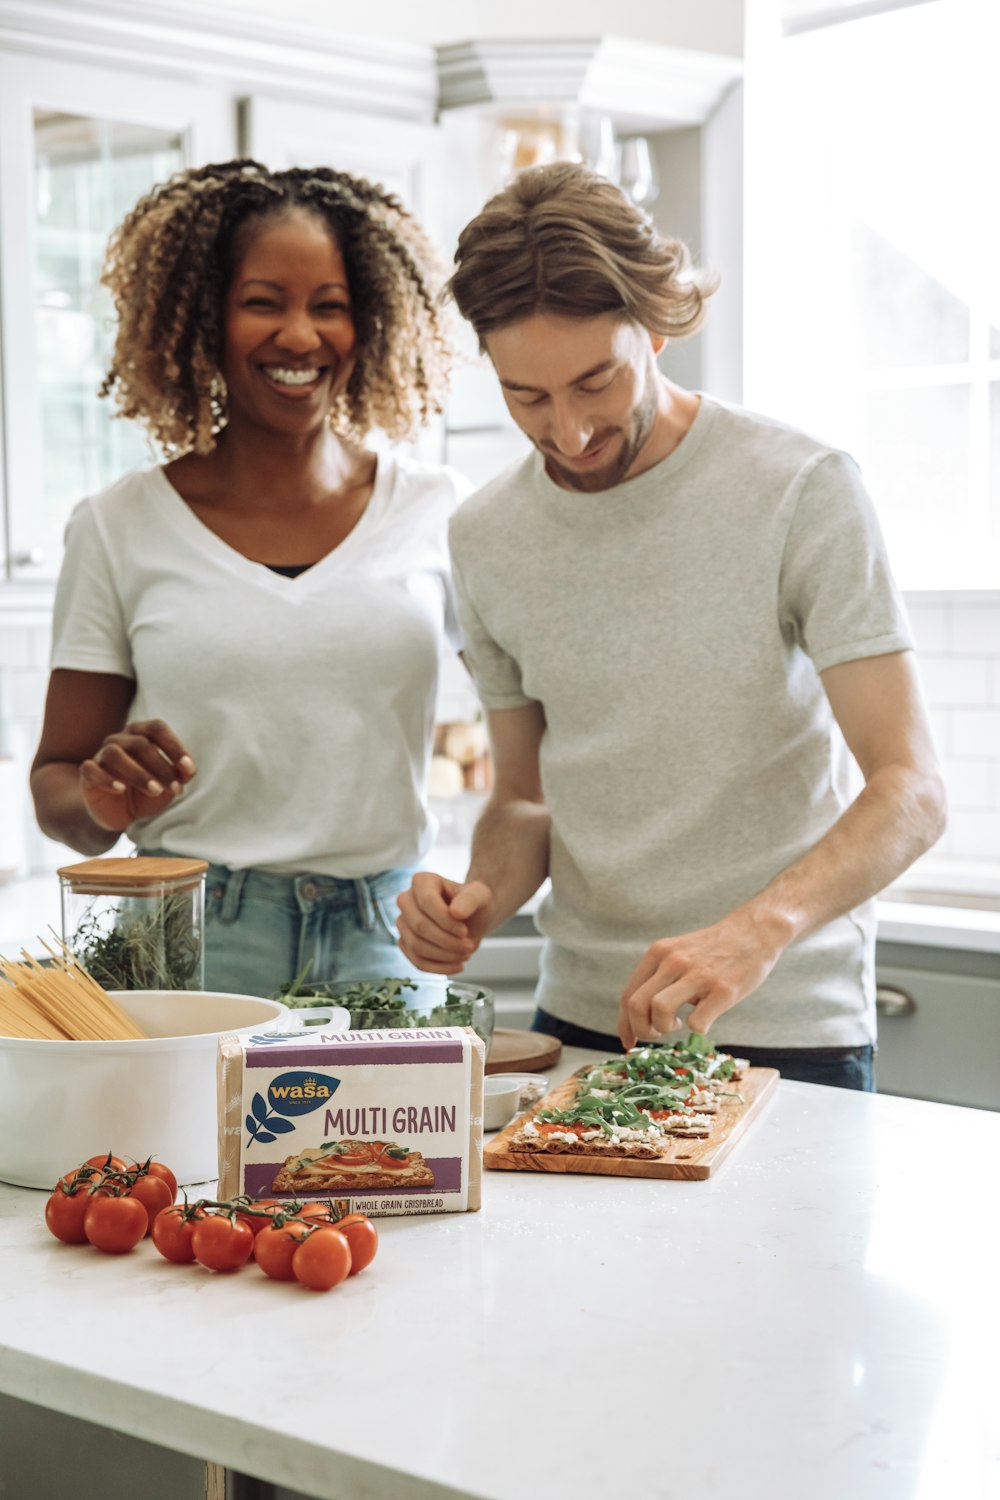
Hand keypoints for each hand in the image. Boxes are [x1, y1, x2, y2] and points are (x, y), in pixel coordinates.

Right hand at [79, 719, 196, 831]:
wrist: (120, 812)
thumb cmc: (147, 791)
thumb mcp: (168, 785)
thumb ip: (180, 775)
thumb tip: (188, 770)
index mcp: (140, 734)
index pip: (157, 728)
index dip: (175, 747)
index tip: (189, 769)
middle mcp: (119, 739)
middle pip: (140, 743)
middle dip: (161, 767)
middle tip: (175, 789)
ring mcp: (101, 755)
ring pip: (114, 754)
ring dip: (138, 773)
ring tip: (155, 791)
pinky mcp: (88, 773)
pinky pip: (91, 769)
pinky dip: (106, 779)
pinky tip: (121, 789)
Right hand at [396, 872, 493, 974]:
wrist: (472, 917)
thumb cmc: (474, 902)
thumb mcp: (480, 895)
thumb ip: (471, 899)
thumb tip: (455, 912)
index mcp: (422, 881)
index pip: (427, 902)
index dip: (446, 921)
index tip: (465, 932)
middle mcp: (406, 900)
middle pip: (419, 926)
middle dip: (447, 941)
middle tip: (468, 946)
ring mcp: (403, 923)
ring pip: (416, 946)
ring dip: (444, 956)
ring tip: (465, 954)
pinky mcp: (405, 943)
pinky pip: (416, 961)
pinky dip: (438, 968)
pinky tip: (457, 965)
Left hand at [617, 910, 785, 1049]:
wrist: (755, 932)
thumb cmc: (715, 950)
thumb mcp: (679, 952)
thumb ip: (660, 976)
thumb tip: (642, 1015)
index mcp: (659, 953)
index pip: (628, 994)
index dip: (624, 1024)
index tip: (629, 1041)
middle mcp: (673, 961)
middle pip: (636, 1005)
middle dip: (641, 1030)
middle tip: (656, 1034)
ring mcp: (698, 975)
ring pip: (659, 1011)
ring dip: (663, 1028)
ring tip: (677, 1025)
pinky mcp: (723, 990)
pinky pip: (697, 1023)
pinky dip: (698, 1028)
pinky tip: (705, 1018)